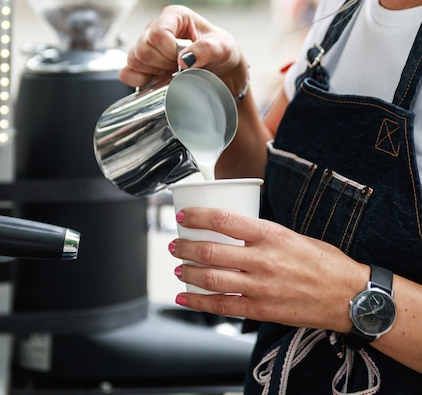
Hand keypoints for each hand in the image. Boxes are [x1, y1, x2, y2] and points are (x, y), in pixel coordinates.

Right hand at [118, 5, 248, 95]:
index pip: (157, 33)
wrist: (221, 74)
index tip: (182, 60)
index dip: (168, 51)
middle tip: (179, 67)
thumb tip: (184, 60)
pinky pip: (126, 73)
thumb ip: (206, 50)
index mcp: (175, 16)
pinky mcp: (142, 66)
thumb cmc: (221, 54)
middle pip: (142, 49)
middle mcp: (157, 29)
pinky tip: (156, 80)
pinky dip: (138, 80)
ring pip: (134, 61)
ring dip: (153, 71)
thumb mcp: (222, 48)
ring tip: (171, 72)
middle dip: (162, 63)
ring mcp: (147, 48)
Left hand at [169, 207, 368, 332]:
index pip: (223, 220)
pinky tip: (185, 296)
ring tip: (177, 267)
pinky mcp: (261, 310)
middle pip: (210, 251)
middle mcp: (263, 260)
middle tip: (175, 244)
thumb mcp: (292, 235)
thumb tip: (228, 228)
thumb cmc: (324, 262)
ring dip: (187, 272)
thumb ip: (260, 233)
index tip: (182, 216)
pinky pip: (222, 306)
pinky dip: (198, 301)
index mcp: (271, 235)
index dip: (196, 217)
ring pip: (211, 278)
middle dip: (184, 247)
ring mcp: (260, 287)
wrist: (350, 296)